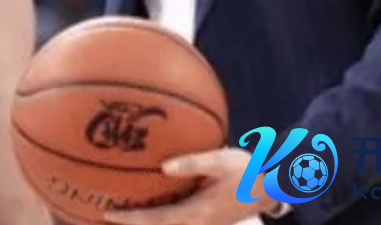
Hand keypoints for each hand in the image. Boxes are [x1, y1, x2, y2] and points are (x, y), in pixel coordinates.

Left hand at [103, 148, 281, 224]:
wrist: (275, 187)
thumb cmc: (247, 170)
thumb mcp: (221, 161)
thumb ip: (193, 163)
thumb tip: (164, 166)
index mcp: (198, 213)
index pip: (157, 220)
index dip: (131, 218)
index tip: (107, 212)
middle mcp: (198, 224)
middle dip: (133, 224)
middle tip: (105, 215)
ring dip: (146, 222)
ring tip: (122, 212)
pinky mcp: (209, 220)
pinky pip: (177, 222)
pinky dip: (160, 217)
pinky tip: (151, 205)